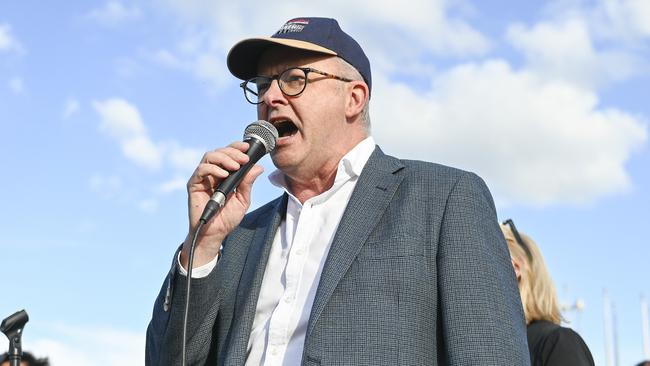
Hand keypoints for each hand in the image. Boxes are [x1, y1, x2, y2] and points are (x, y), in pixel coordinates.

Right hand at [180, 141, 263, 268]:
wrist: (214, 234)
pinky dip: (213, 168)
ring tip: (235, 166)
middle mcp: (213, 173)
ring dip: (224, 158)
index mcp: (224, 174)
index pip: (229, 154)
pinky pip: (201, 170)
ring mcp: (203, 178)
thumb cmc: (227, 218)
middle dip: (233, 152)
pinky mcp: (194, 185)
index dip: (237, 147)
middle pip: (220, 152)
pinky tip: (223, 174)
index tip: (248, 148)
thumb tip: (258, 167)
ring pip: (209, 156)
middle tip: (244, 159)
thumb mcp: (243, 199)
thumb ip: (248, 183)